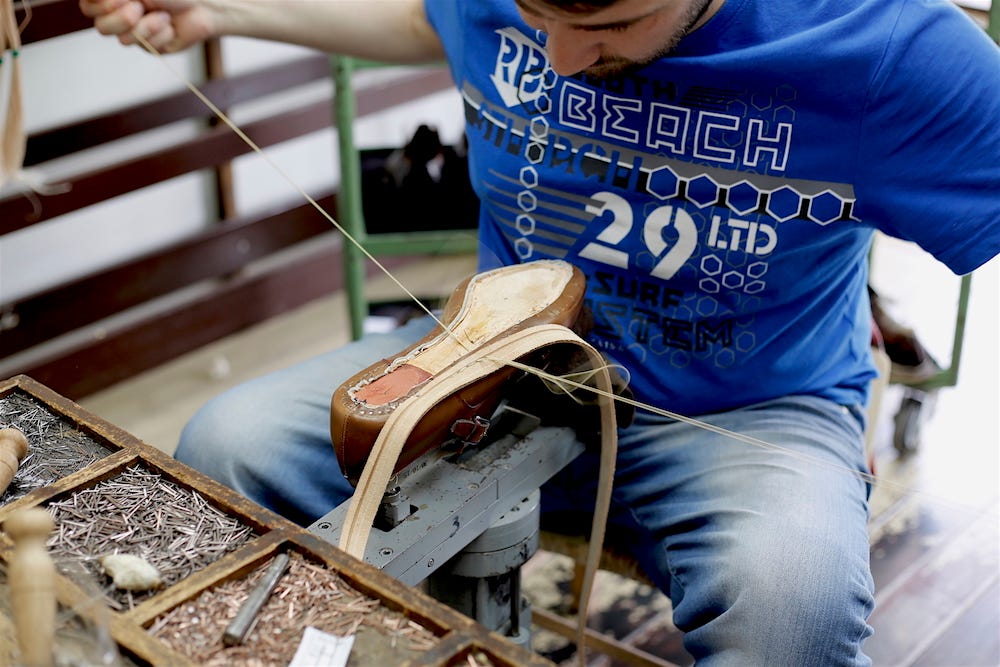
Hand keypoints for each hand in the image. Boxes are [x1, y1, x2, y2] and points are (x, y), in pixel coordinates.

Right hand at [79, 0, 215, 51]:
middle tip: (140, 7)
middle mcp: (119, 13)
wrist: (203, 7)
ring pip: (123, 40)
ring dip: (147, 26)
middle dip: (123, 18)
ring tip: (162, 15)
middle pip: (101, 27)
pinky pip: (146, 46)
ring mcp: (133, 32)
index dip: (100, 5)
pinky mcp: (149, 46)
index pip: (88, 5)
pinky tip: (169, 26)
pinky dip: (160, 34)